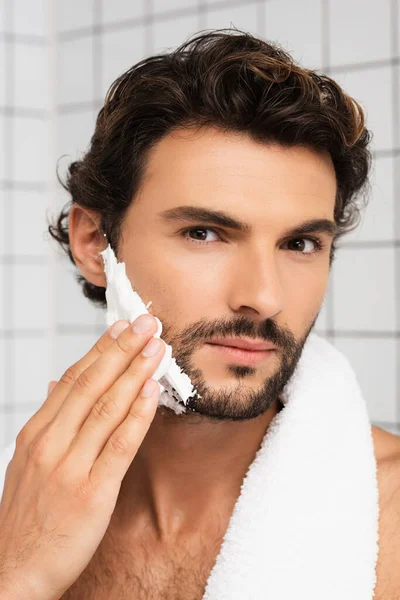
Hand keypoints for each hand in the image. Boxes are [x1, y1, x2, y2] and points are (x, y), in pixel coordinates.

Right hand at [0, 315, 164, 599]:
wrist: (14, 570)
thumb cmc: (27, 514)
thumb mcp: (28, 460)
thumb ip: (49, 419)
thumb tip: (60, 382)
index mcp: (37, 432)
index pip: (74, 379)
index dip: (102, 349)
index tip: (123, 326)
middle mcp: (51, 442)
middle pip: (91, 384)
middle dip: (123, 349)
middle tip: (147, 321)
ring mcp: (70, 466)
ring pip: (106, 407)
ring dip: (134, 372)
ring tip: (156, 346)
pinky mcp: (91, 492)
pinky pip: (118, 445)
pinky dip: (136, 415)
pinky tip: (151, 391)